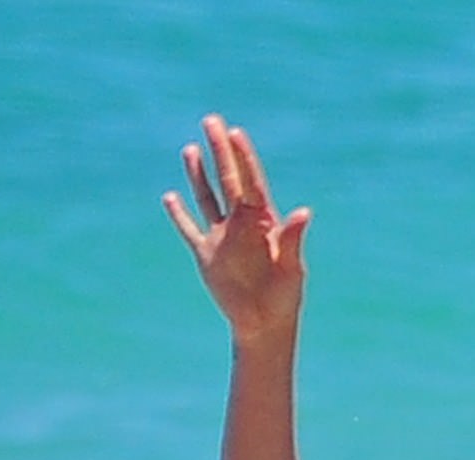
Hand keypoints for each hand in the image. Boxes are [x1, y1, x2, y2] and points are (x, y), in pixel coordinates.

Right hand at [164, 115, 310, 343]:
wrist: (265, 324)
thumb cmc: (285, 296)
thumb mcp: (292, 268)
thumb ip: (293, 239)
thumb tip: (304, 212)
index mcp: (263, 221)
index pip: (251, 182)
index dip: (244, 158)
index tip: (236, 133)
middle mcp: (241, 223)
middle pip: (227, 180)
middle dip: (219, 151)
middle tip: (211, 120)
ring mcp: (222, 237)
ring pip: (207, 198)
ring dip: (198, 174)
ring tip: (190, 149)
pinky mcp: (206, 255)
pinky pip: (189, 230)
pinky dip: (179, 215)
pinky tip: (169, 197)